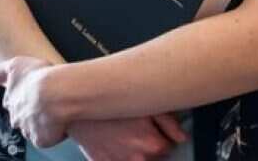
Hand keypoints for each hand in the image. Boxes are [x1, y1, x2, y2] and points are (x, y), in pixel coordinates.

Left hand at [0, 56, 67, 146]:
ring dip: (39, 125)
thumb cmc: (38, 77)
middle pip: (20, 119)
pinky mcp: (39, 140)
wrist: (56, 94)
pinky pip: (43, 139)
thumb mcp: (15, 65)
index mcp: (11, 99)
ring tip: (53, 115)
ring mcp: (27, 129)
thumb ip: (0, 72)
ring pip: (31, 129)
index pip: (11, 103)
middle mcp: (16, 116)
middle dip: (28, 114)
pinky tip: (57, 125)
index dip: (22, 99)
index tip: (30, 96)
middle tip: (43, 106)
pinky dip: (49, 135)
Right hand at [69, 114, 186, 160]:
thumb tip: (181, 137)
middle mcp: (139, 158)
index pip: (167, 148)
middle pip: (153, 158)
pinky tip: (111, 142)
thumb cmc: (110, 102)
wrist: (76, 105)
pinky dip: (116, 155)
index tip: (151, 129)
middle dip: (147, 145)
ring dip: (133, 152)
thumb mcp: (145, 104)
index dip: (159, 137)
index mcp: (153, 144)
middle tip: (134, 129)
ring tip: (122, 135)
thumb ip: (169, 122)